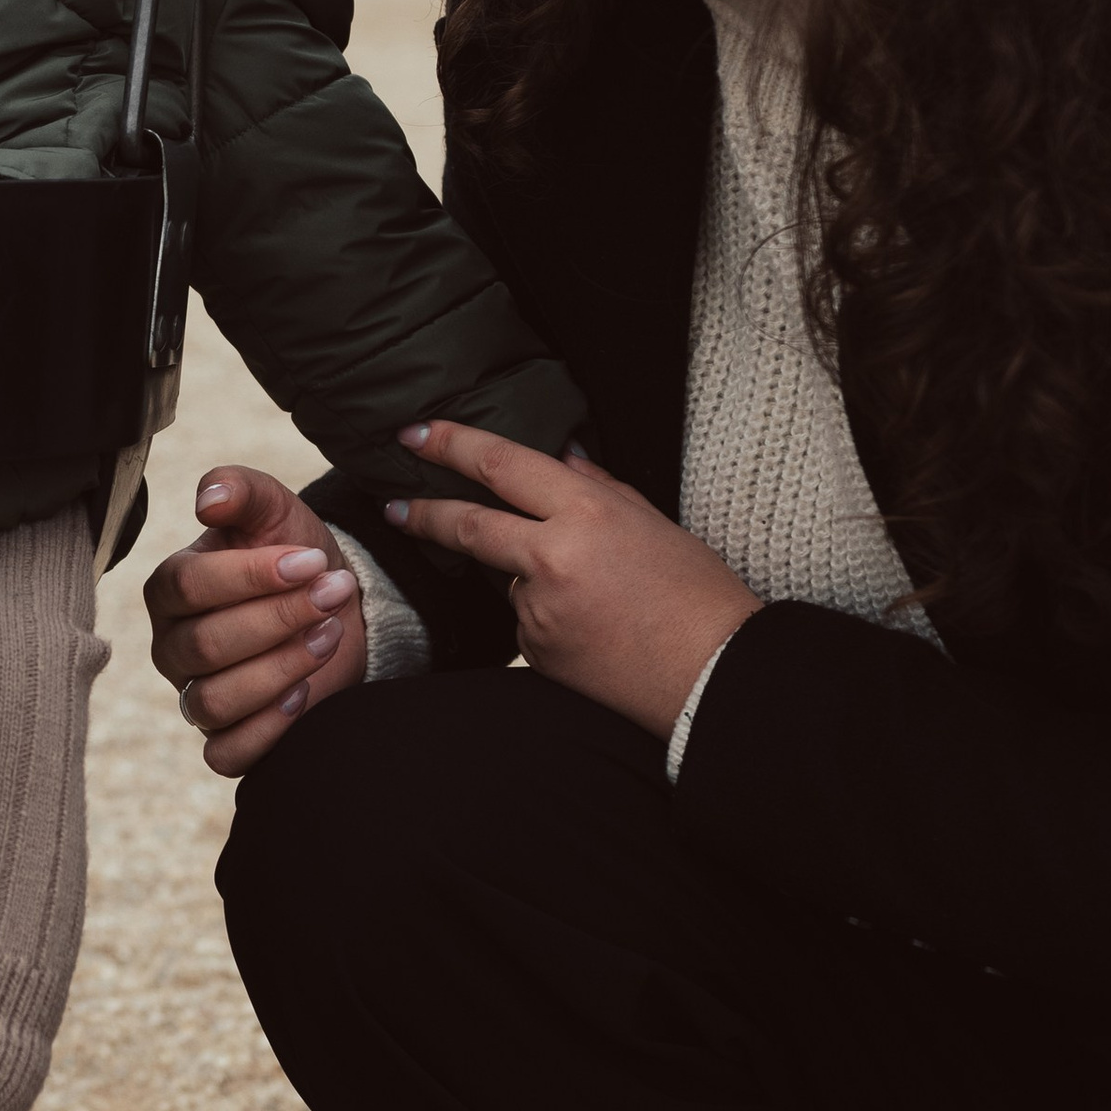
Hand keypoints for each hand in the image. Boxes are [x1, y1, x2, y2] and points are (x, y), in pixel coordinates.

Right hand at [143, 463, 364, 776]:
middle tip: (333, 592)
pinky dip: (267, 729)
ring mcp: (194, 696)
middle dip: (279, 618)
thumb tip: (206, 501)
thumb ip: (240, 490)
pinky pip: (226, 754)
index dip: (251, 576)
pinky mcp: (226, 739)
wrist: (338, 603)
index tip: (311, 560)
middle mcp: (173, 646)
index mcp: (170, 589)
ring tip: (329, 633)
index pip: (188, 586)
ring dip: (282, 668)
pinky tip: (306, 692)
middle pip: (206, 645)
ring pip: (213, 701)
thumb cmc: (296, 553)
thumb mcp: (275, 510)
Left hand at [391, 418, 759, 734]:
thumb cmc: (697, 596)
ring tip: (598, 601)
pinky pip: (525, 624)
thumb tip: (561, 457)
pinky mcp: (535, 652)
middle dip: (424, 513)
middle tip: (396, 505)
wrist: (713, 676)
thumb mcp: (652, 523)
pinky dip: (547, 621)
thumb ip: (598, 488)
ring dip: (530, 581)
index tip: (414, 434)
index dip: (450, 445)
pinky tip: (594, 633)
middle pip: (468, 525)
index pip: (499, 465)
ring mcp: (538, 609)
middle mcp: (553, 557)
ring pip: (508, 580)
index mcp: (587, 512)